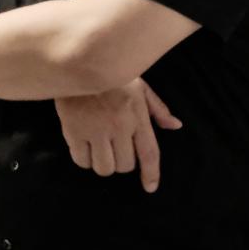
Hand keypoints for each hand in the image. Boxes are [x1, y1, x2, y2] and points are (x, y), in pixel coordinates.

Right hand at [55, 79, 181, 191]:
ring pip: (104, 167)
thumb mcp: (139, 86)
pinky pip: (81, 161)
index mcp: (137, 115)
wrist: (77, 62)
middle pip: (124, 165)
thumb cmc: (111, 75)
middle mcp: (118, 126)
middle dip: (121, 162)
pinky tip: (84, 147)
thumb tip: (175, 126)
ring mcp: (95, 130)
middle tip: (114, 147)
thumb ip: (157, 108)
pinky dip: (84, 159)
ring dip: (103, 163)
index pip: (149, 153)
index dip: (151, 173)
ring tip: (99, 149)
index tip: (150, 187)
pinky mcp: (73, 131)